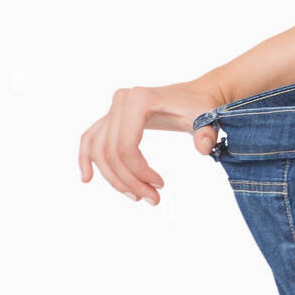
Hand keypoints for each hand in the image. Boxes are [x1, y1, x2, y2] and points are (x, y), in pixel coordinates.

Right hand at [78, 79, 226, 205]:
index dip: (138, 171)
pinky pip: (92, 139)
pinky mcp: (111, 117)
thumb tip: (203, 148)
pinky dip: (86, 158)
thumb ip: (207, 133)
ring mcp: (113, 108)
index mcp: (140, 100)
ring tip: (137, 196)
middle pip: (111, 151)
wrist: (196, 95)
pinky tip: (88, 178)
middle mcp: (121, 101)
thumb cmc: (201, 107)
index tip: (160, 186)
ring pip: (100, 150)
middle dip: (128, 180)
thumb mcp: (208, 119)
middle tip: (152, 199)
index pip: (126, 145)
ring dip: (113, 178)